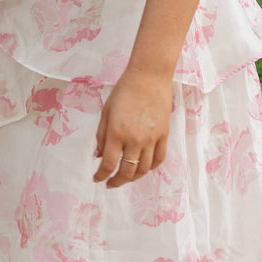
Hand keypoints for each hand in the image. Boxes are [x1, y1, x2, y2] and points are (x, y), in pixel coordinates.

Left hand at [93, 67, 171, 187]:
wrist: (149, 78)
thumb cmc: (123, 92)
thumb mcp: (106, 112)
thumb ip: (102, 136)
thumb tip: (99, 156)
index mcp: (117, 133)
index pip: (109, 164)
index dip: (101, 175)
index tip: (97, 179)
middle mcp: (135, 139)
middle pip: (127, 171)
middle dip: (117, 181)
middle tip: (110, 184)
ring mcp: (152, 138)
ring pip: (144, 169)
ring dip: (133, 177)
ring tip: (125, 177)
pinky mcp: (164, 135)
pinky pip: (159, 159)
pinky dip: (151, 168)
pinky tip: (143, 168)